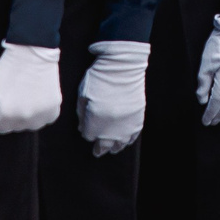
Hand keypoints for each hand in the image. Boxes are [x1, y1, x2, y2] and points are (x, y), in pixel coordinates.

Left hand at [0, 41, 62, 136]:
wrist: (33, 52)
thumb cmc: (8, 69)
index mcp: (5, 113)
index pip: (1, 128)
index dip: (1, 113)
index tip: (5, 98)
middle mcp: (24, 117)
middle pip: (16, 127)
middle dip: (14, 114)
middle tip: (17, 93)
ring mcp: (41, 114)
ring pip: (31, 125)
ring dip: (29, 115)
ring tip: (28, 94)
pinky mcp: (54, 109)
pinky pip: (46, 119)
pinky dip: (43, 111)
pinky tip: (39, 95)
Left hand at [80, 39, 148, 154]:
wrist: (123, 67)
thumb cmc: (99, 77)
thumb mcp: (83, 93)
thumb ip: (81, 113)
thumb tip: (82, 127)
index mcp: (94, 121)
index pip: (88, 136)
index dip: (87, 132)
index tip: (87, 128)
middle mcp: (110, 127)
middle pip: (104, 145)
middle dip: (99, 148)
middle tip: (97, 152)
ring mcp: (126, 124)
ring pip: (120, 144)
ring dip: (114, 147)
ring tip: (112, 150)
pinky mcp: (138, 118)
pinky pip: (133, 136)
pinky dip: (128, 140)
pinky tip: (125, 142)